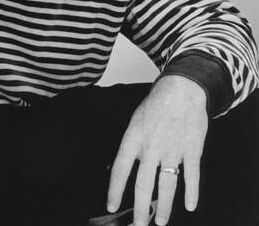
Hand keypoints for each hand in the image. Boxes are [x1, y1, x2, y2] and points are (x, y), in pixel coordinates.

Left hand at [107, 75, 207, 225]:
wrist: (181, 89)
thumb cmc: (157, 103)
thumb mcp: (136, 120)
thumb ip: (133, 144)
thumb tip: (125, 166)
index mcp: (134, 137)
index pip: (120, 169)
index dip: (114, 190)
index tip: (111, 206)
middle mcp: (151, 146)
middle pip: (143, 184)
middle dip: (141, 208)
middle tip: (139, 225)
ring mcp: (172, 149)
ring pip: (166, 185)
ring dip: (164, 207)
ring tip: (162, 221)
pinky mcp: (191, 150)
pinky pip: (191, 176)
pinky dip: (191, 193)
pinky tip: (189, 205)